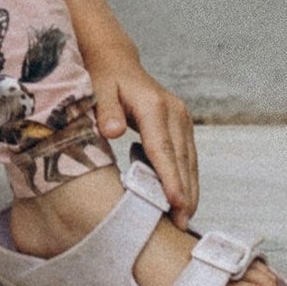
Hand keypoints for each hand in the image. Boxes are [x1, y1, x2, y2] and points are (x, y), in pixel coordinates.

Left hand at [90, 52, 200, 222]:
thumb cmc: (102, 77)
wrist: (114, 60)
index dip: (170, 179)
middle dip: (185, 193)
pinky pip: (186, 157)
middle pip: (181, 159)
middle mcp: (174, 112)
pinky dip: (186, 179)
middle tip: (182, 225)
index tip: (176, 204)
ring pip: (189, 160)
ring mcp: (181, 118)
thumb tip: (113, 131)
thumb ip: (104, 110)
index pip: (163, 149)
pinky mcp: (181, 125)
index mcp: (154, 106)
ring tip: (184, 220)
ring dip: (190, 190)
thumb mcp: (96, 89)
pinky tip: (182, 201)